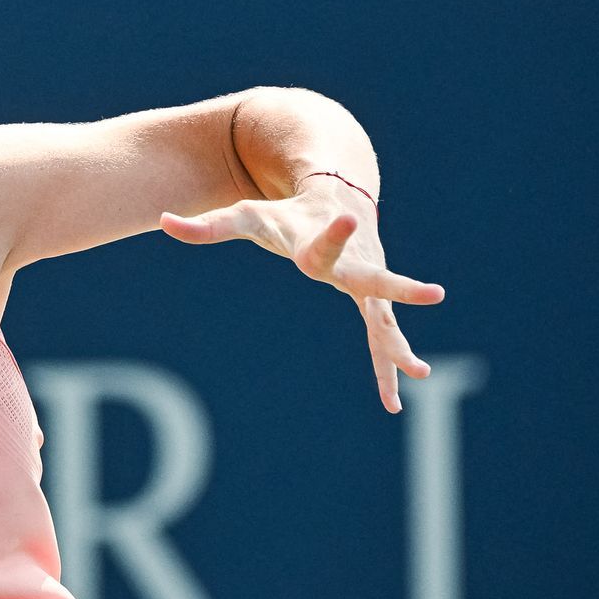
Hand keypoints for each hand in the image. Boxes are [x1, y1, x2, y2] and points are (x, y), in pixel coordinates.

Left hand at [160, 180, 444, 413]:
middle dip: (399, 289)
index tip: (347, 219)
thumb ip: (207, 225)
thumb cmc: (284, 212)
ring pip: (386, 319)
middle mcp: (350, 264)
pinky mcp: (373, 301)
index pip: (323, 244)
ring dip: (399, 346)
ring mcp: (367, 283)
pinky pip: (382, 336)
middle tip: (434, 294)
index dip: (331, 235)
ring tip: (420, 374)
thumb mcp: (244, 217)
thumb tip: (164, 222)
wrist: (338, 195)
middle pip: (373, 280)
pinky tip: (393, 402)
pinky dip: (388, 364)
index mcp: (318, 245)